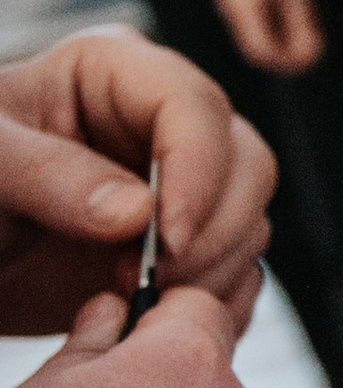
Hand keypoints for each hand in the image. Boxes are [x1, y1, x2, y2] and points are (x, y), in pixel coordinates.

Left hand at [0, 33, 273, 336]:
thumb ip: (48, 176)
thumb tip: (138, 212)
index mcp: (114, 72)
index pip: (193, 106)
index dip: (196, 172)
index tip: (167, 240)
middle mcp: (164, 121)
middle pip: (245, 163)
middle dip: (208, 232)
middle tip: (139, 280)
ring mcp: (183, 183)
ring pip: (249, 219)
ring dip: (207, 272)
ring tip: (129, 299)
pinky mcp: (188, 240)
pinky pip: (238, 269)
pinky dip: (211, 300)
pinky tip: (153, 315)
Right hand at [215, 0, 322, 74]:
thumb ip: (303, 25)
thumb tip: (311, 57)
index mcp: (241, 7)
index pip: (262, 52)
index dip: (287, 62)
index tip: (314, 57)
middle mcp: (230, 7)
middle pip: (258, 48)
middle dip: (286, 54)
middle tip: (315, 48)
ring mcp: (232, 2)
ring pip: (257, 36)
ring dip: (282, 41)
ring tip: (310, 33)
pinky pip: (257, 23)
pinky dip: (277, 28)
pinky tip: (298, 18)